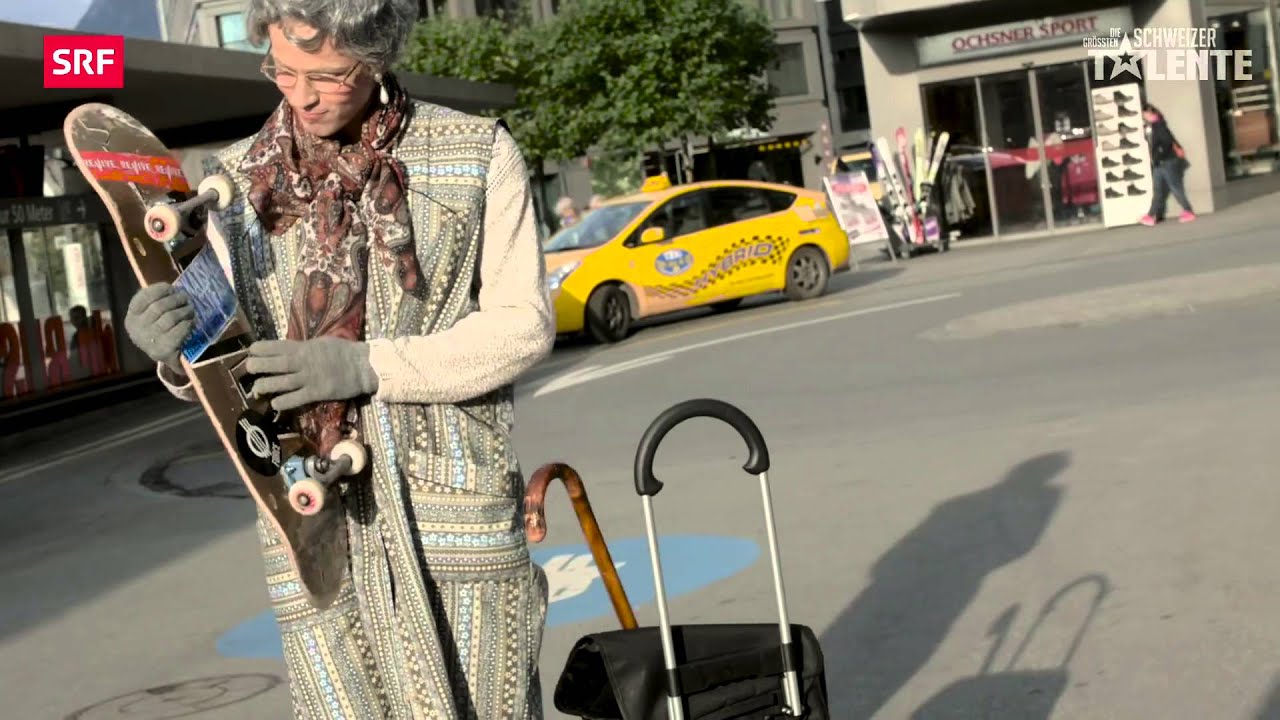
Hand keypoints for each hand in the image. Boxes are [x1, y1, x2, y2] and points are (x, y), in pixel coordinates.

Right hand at [124, 283, 193, 372]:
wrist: (163, 356)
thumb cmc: (157, 330)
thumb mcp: (150, 315)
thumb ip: (156, 301)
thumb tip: (174, 288)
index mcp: (132, 317)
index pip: (143, 297)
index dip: (159, 289)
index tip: (171, 287)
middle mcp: (137, 328)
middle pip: (159, 306)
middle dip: (176, 299)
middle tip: (186, 298)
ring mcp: (149, 340)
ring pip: (170, 318)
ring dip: (184, 311)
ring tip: (190, 309)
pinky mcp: (163, 350)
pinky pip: (179, 330)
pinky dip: (188, 324)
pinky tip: (191, 322)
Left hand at [245, 337, 378, 410]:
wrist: (363, 366)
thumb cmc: (343, 351)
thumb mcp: (321, 342)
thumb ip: (303, 347)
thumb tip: (287, 350)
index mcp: (303, 347)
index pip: (275, 346)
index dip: (259, 349)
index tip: (251, 352)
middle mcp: (303, 362)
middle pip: (273, 364)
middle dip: (256, 366)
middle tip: (248, 369)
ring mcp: (309, 378)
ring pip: (281, 382)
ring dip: (265, 385)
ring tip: (256, 389)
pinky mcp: (317, 393)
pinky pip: (295, 399)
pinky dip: (283, 402)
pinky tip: (274, 404)